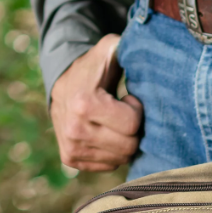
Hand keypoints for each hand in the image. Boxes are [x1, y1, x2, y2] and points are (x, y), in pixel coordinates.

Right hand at [49, 34, 142, 171]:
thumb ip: (129, 46)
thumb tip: (149, 48)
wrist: (62, 85)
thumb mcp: (110, 50)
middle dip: (132, 129)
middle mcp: (75, 130)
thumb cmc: (95, 68)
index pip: (132, 124)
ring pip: (120, 159)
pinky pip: (109, 165)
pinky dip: (112, 152)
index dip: (136, 110)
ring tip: (113, 123)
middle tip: (123, 114)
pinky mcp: (70, 159)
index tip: (127, 99)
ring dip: (123, 141)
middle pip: (129, 146)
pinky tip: (105, 134)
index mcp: (84, 104)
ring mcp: (71, 147)